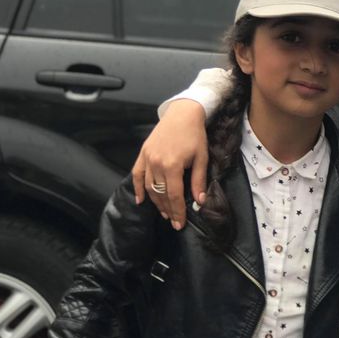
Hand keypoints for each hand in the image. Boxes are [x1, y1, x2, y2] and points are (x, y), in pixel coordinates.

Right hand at [131, 99, 208, 228]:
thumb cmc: (195, 135)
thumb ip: (198, 181)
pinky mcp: (143, 153)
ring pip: (149, 187)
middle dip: (168, 210)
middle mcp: (156, 164)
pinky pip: (136, 174)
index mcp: (172, 166)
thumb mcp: (201, 158)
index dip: (177, 212)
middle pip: (161, 194)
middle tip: (173, 222)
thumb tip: (200, 201)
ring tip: (164, 213)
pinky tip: (141, 200)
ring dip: (155, 202)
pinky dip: (137, 188)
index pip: (174, 196)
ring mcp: (147, 158)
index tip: (179, 224)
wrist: (182, 113)